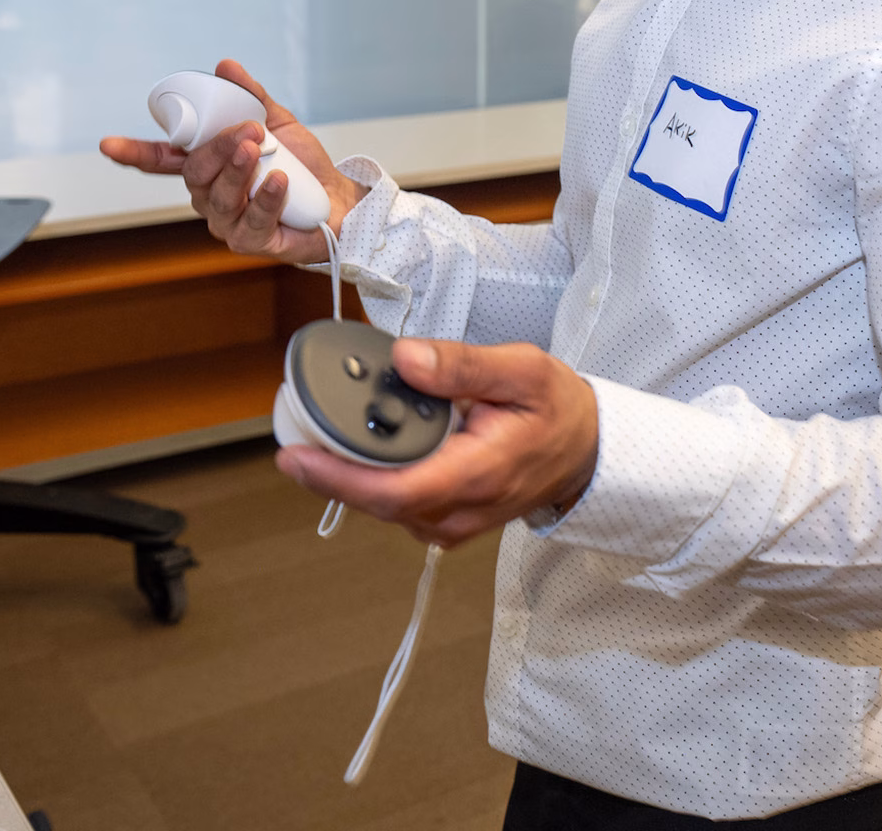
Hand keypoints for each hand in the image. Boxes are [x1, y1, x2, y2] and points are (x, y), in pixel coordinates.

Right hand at [98, 58, 362, 263]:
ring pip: (220, 196)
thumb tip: (225, 66)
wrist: (339, 199)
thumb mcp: (276, 123)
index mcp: (206, 167)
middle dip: (218, 149)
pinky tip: (280, 181)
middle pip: (196, 173)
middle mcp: (209, 196)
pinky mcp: (251, 242)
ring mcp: (227, 222)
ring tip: (259, 149)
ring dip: (239, 170)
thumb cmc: (301, 165)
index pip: (162, 160)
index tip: (108, 144)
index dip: (134, 153)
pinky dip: (266, 199)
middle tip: (248, 131)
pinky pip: (252, 222)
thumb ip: (250, 97)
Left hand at [276, 337, 600, 547]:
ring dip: (347, 470)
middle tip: (297, 424)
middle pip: (374, 500)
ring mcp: (449, 523)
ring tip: (326, 427)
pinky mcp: (442, 522)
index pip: (393, 490)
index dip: (337, 477)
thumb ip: (463, 365)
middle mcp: (458, 510)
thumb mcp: (523, 369)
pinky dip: (370, 476)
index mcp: (478, 474)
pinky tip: (363, 444)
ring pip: (379, 505)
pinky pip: (394, 505)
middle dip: (330, 464)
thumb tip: (406, 360)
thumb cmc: (558, 411)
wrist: (586, 453)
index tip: (295, 455)